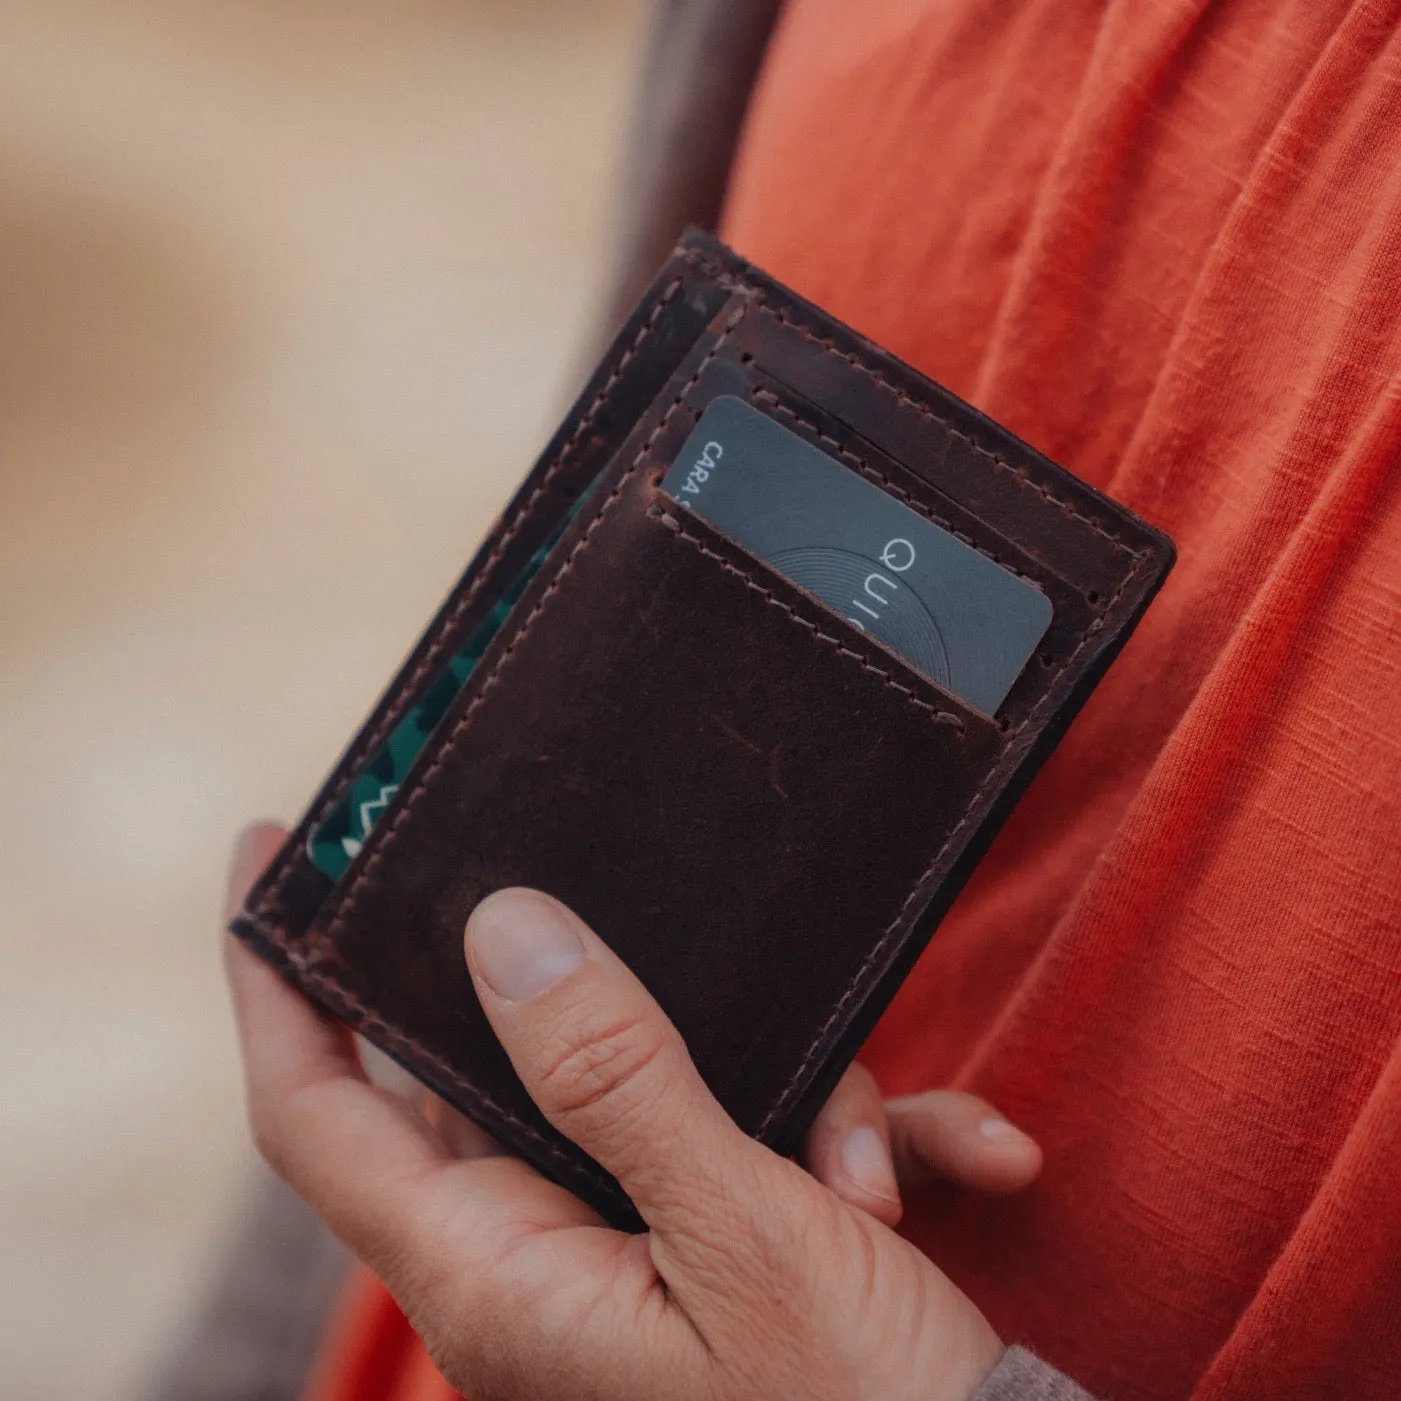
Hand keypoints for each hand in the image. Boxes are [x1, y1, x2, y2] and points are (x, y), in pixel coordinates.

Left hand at [226, 825, 1040, 1400]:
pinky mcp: (710, 1257)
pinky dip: (854, 1145)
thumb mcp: (745, 1232)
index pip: (320, 1113)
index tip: (268, 854)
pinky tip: (974, 1160)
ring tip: (875, 1172)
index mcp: (499, 1280)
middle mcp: (542, 1267)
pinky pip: (756, 1146)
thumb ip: (615, 1080)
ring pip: (656, 1093)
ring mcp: (628, 1262)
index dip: (274, 984)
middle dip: (593, 1001)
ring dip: (788, 1098)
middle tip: (619, 902)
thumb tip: (501, 930)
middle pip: (501, 1076)